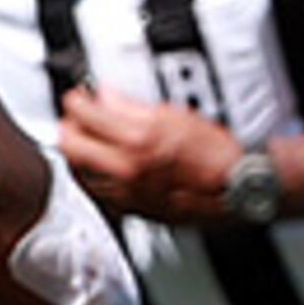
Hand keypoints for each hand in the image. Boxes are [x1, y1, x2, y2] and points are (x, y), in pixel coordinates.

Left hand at [58, 84, 261, 225]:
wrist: (236, 187)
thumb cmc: (217, 155)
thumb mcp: (177, 115)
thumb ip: (133, 106)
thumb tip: (108, 96)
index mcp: (138, 140)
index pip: (86, 114)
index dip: (77, 100)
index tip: (78, 96)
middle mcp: (126, 168)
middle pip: (70, 145)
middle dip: (67, 126)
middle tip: (74, 117)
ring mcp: (125, 192)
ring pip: (77, 171)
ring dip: (75, 151)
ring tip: (82, 139)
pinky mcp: (130, 208)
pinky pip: (94, 191)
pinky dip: (88, 175)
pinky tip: (94, 166)